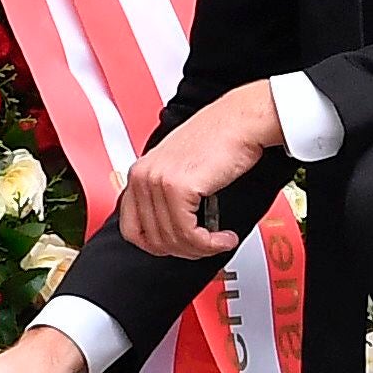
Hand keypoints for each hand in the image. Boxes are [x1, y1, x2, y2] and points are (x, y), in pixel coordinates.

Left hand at [118, 81, 281, 258]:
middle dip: (184, 250)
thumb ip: (167, 196)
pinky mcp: (177, 187)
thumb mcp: (180, 168)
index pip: (131, 228)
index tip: (177, 247)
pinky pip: (188, 233)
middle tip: (206, 246)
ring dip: (201, 248)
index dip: (156, 246)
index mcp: (139, 172)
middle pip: (152, 239)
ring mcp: (157, 181)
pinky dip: (208, 244)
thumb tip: (169, 230)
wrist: (240, 121)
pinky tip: (223, 237)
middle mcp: (143, 176)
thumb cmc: (219, 139)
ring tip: (219, 241)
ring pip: (172, 239)